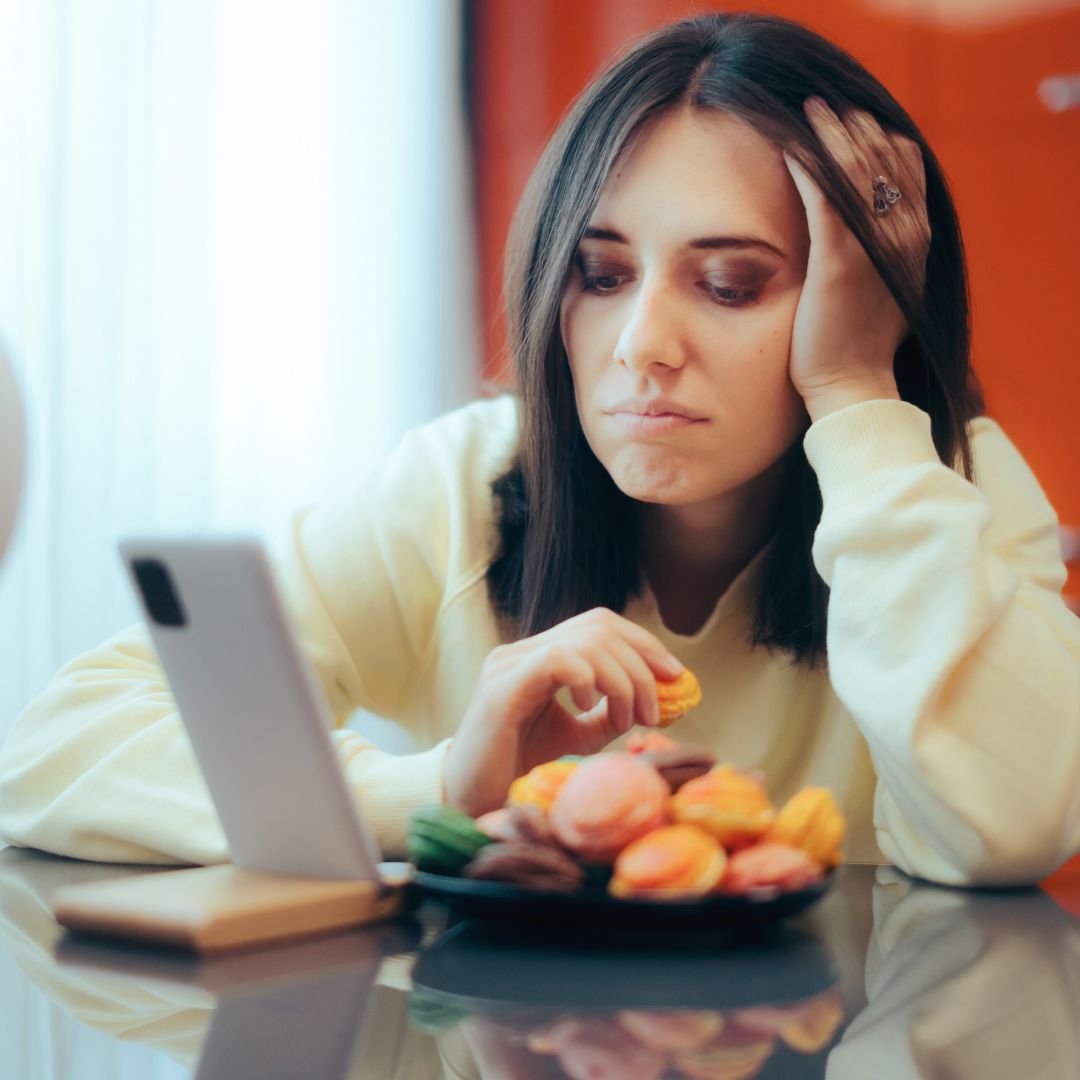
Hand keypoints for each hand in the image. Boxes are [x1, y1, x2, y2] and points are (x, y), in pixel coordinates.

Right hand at [442, 607, 682, 817]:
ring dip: (622, 681)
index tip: (676, 676)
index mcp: (539, 656)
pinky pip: (557, 660)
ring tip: (624, 721)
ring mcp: (509, 664)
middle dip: (641, 665)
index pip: (600, 625)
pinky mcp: (501, 687)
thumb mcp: (576, 735)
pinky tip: (588, 709)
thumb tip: (657, 700)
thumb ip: (609, 713)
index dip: (644, 643)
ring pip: (585, 642)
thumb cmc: (518, 768)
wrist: (469, 800)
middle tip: (653, 712)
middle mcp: (522, 651)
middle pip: (599, 627)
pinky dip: (588, 680)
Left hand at [783, 97, 930, 420]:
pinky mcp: (837, 263)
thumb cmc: (858, 345)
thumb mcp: (885, 291)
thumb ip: (884, 256)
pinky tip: (790, 147)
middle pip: (882, 159)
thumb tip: (870, 235)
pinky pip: (824, 200)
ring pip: (855, 172)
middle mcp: (901, 236)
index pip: (906, 167)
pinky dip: (808, 168)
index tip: (852, 119)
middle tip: (823, 105)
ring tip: (808, 111)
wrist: (851, 386)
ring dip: (830, 135)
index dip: (880, 137)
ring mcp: (871, 248)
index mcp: (914, 240)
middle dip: (853, 127)